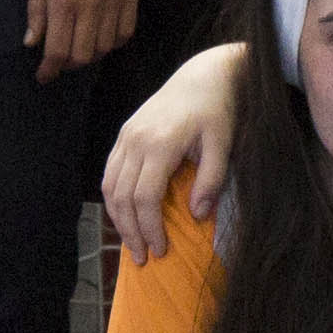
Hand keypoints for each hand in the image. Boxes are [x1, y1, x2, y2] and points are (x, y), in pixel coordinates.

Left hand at [29, 0, 143, 81]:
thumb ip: (36, 9)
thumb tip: (31, 43)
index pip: (57, 50)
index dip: (48, 70)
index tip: (43, 77)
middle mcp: (91, 6)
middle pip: (82, 56)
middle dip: (67, 64)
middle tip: (60, 59)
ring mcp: (115, 2)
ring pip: (104, 48)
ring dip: (90, 54)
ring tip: (80, 46)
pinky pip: (125, 34)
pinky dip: (112, 43)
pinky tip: (102, 36)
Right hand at [102, 40, 250, 262]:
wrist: (204, 74)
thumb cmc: (218, 110)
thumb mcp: (223, 143)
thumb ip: (211, 179)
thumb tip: (197, 216)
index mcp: (160, 143)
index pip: (145, 197)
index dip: (150, 228)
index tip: (161, 250)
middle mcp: (136, 140)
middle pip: (122, 196)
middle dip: (131, 231)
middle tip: (143, 258)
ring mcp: (126, 135)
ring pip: (110, 186)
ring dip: (118, 218)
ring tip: (132, 243)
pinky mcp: (124, 134)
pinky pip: (109, 172)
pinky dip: (114, 198)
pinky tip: (126, 215)